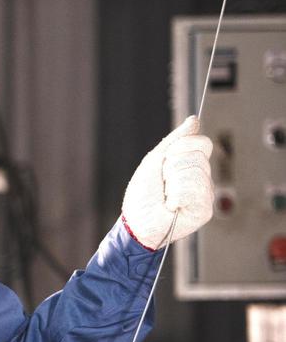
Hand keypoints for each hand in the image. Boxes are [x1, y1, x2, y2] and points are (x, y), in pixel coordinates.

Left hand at [121, 115, 213, 249]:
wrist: (136, 221)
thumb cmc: (143, 193)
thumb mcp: (155, 160)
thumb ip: (176, 140)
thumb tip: (194, 120)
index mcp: (191, 165)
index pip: (202, 143)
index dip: (180, 148)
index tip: (164, 162)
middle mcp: (202, 178)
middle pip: (198, 156)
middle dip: (172, 167)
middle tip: (163, 183)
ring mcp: (205, 194)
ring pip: (197, 172)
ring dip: (173, 183)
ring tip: (167, 196)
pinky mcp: (205, 210)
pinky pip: (196, 190)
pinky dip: (177, 196)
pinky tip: (172, 206)